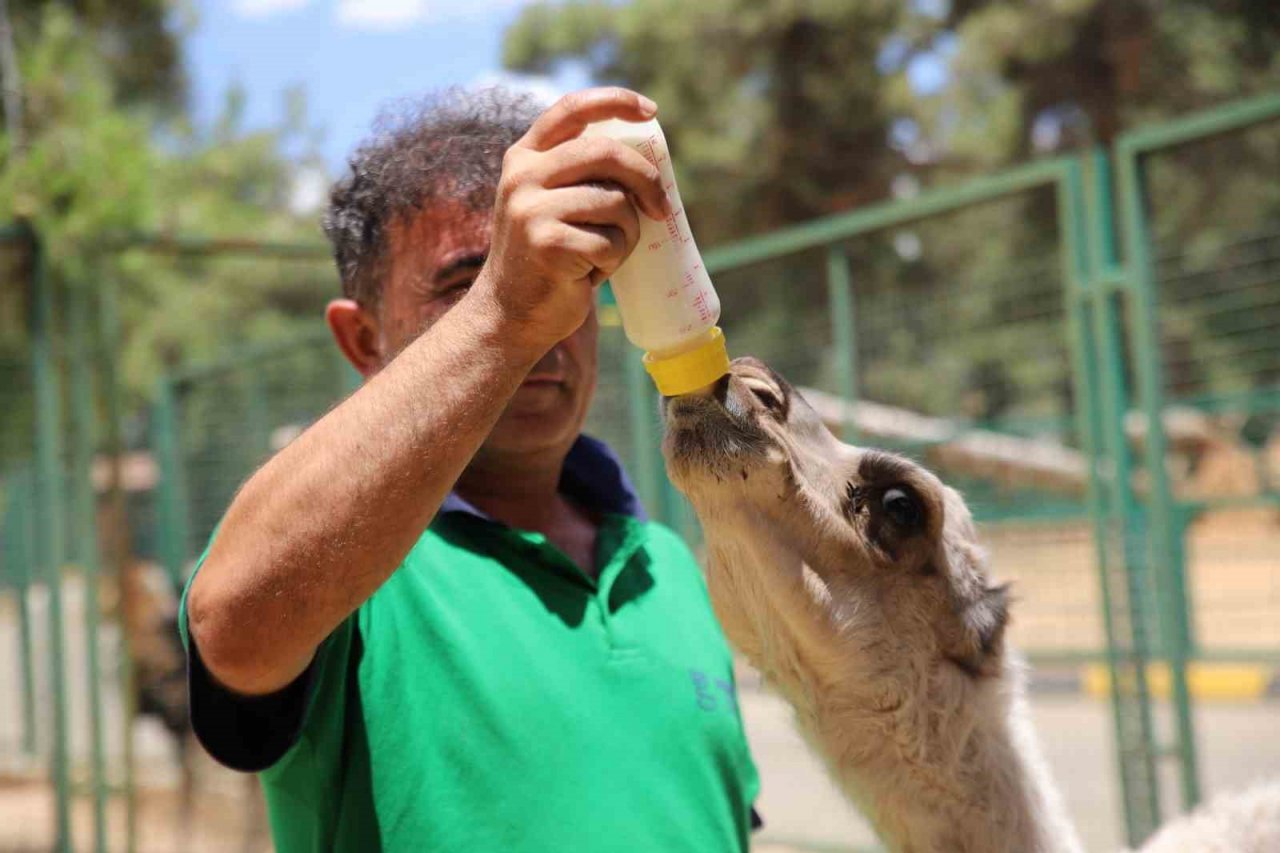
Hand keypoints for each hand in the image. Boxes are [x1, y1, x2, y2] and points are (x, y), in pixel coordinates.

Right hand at [472, 87, 670, 356]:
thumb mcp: (552, 204)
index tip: (651, 112)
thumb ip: (579, 176)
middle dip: (645, 179)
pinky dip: (612, 262)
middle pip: (606, 153)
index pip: (572, 110)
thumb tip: (648, 159)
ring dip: (626, 235)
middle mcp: (522, 175)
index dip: (615, 101)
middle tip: (662, 209)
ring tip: (601, 256)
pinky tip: (586, 275)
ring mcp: (530, 208)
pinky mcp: (547, 242)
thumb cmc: (547, 259)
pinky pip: (610, 242)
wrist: (510, 315)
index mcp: (524, 157)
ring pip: (615, 203)